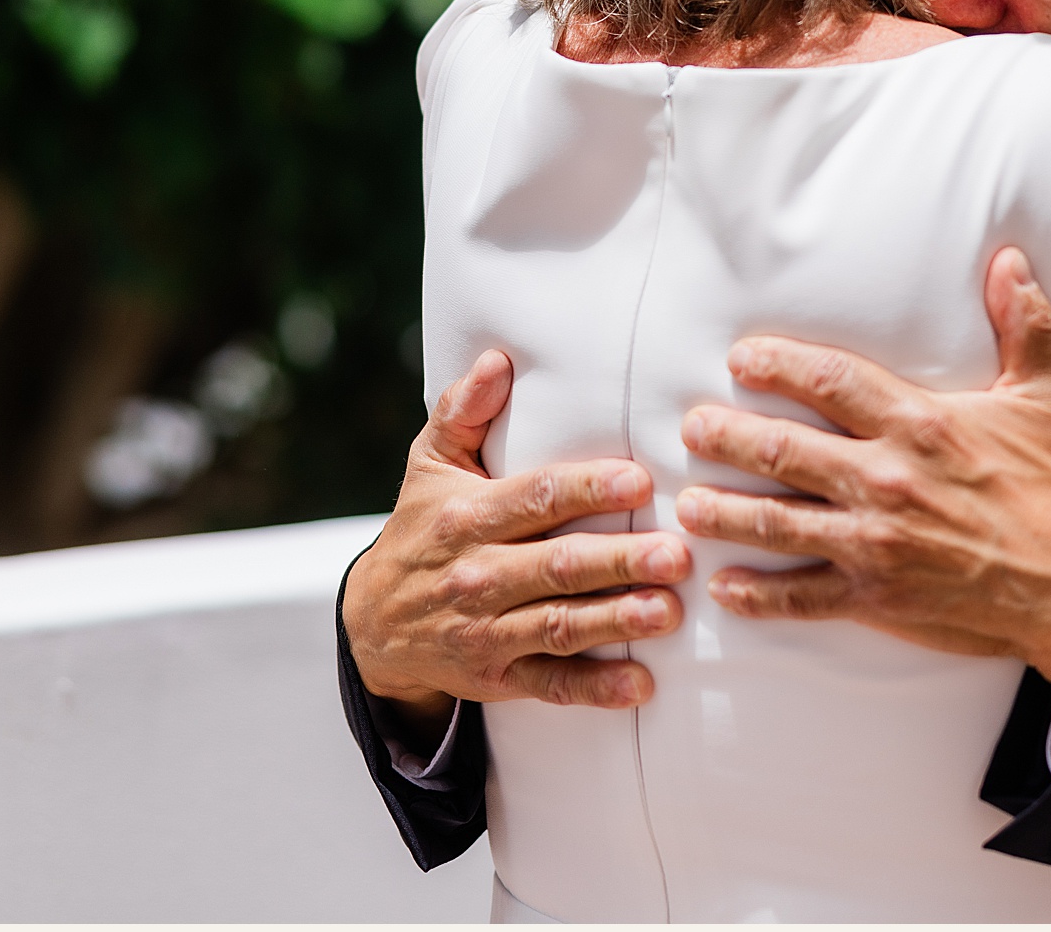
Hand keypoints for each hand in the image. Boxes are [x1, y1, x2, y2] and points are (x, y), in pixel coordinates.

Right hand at [340, 350, 689, 739]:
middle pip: (557, 566)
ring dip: (616, 621)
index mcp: (469, 517)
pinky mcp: (498, 678)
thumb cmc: (422, 527)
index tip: (640, 480)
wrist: (373, 623)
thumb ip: (463, 411)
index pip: (535, 498)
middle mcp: (478, 575)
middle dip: (619, 560)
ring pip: (559, 626)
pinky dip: (594, 689)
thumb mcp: (430, 464)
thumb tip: (499, 359)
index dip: (587, 489)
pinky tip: (640, 683)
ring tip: (668, 611)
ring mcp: (488, 631)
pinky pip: (551, 685)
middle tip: (677, 553)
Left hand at [674, 248, 1050, 710]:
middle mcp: (887, 480)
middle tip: (691, 427)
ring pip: (778, 522)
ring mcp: (877, 543)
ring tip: (687, 504)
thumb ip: (1024, 325)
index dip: (778, 366)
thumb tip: (1010, 260)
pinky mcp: (878, 599)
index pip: (829, 382)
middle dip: (726, 436)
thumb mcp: (1048, 398)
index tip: (741, 359)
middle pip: (783, 450)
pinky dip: (759, 593)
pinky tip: (724, 586)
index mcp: (920, 424)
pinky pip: (803, 596)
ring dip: (724, 512)